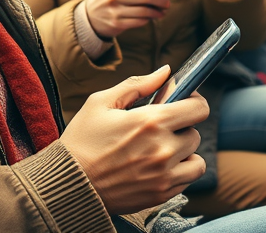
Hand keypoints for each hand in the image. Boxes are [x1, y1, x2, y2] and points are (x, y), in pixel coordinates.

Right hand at [61, 66, 208, 213]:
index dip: (194, 102)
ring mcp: (163, 176)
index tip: (183, 103)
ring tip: (164, 150)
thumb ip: (138, 84)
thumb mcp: (101, 103)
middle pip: (196, 134)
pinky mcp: (159, 195)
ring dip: (185, 153)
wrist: (66, 185)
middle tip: (162, 130)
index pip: (199, 109)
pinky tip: (159, 167)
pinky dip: (180, 173)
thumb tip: (165, 71)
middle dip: (182, 128)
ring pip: (196, 160)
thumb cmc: (80, 142)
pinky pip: (187, 181)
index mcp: (151, 122)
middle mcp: (163, 149)